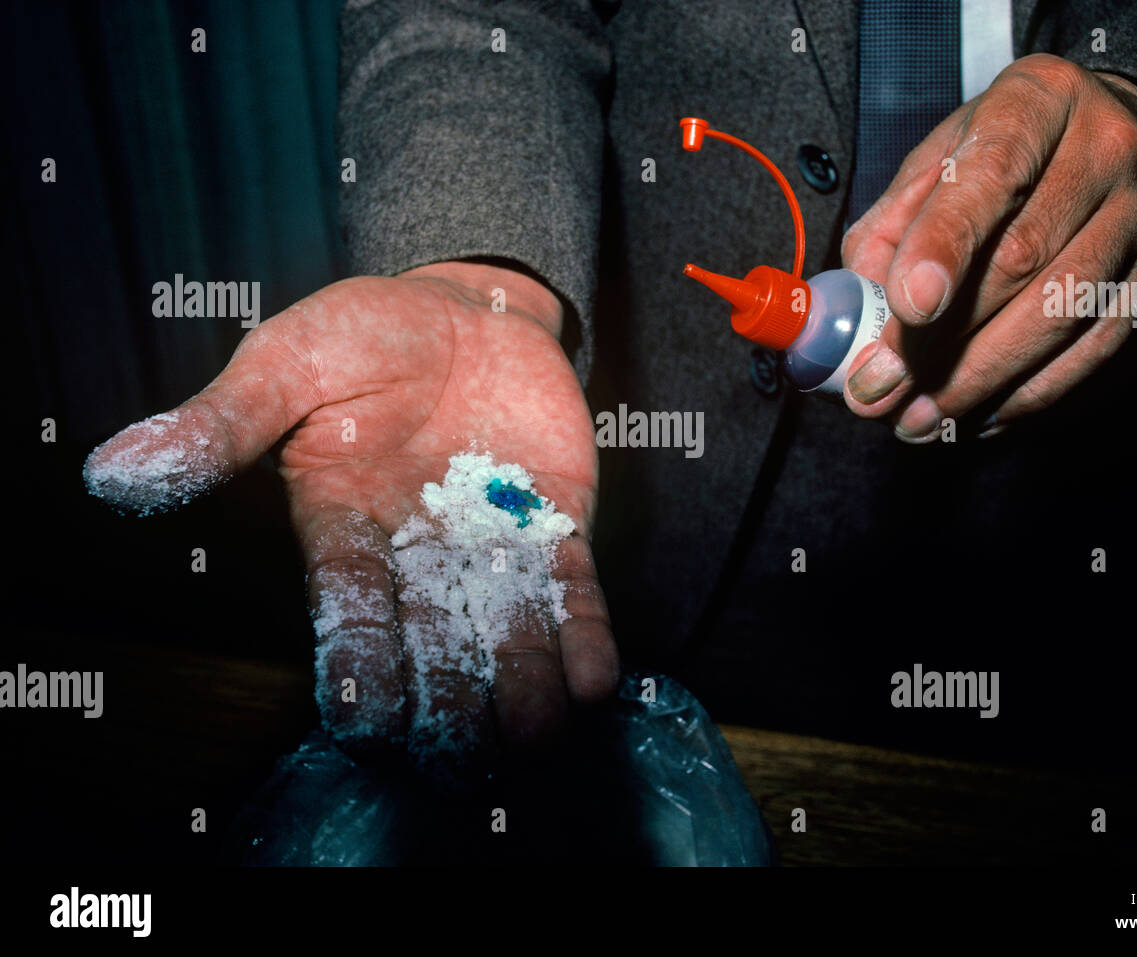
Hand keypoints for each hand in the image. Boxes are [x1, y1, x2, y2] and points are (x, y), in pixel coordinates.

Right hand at [84, 261, 618, 773]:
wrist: (470, 308)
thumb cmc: (366, 335)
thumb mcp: (287, 365)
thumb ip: (224, 423)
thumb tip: (113, 471)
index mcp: (344, 530)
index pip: (345, 611)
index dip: (356, 662)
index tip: (365, 716)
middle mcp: (418, 556)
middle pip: (430, 639)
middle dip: (445, 694)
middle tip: (459, 747)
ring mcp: (491, 546)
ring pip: (504, 630)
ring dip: (521, 681)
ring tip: (534, 728)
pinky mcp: (555, 528)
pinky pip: (570, 590)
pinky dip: (582, 633)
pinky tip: (594, 677)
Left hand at [841, 54, 1136, 440]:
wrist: (1121, 139)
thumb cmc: (1007, 154)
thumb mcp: (939, 157)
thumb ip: (891, 223)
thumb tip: (859, 305)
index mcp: (1039, 103)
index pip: (992, 172)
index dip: (945, 245)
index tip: (903, 307)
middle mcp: (1104, 153)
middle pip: (1022, 258)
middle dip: (941, 339)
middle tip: (881, 390)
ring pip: (1059, 314)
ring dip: (978, 381)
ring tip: (917, 420)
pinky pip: (1092, 351)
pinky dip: (1027, 395)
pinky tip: (974, 418)